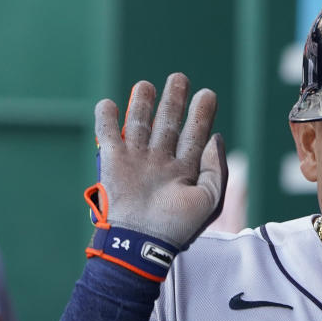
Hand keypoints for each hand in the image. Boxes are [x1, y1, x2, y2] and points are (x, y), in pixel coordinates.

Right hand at [95, 72, 225, 247]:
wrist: (142, 241)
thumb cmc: (177, 226)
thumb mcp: (209, 199)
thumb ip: (216, 168)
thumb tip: (215, 139)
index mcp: (184, 169)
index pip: (194, 135)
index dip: (201, 114)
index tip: (208, 94)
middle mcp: (161, 161)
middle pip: (168, 123)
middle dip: (173, 101)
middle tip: (179, 78)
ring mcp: (137, 160)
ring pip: (139, 123)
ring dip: (142, 103)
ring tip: (146, 85)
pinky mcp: (113, 162)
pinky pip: (107, 134)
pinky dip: (106, 118)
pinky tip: (110, 103)